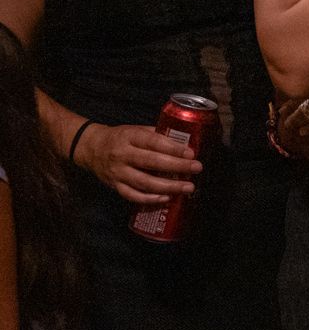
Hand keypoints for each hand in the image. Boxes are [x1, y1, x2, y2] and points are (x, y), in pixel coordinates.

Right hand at [76, 123, 200, 204]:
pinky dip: (150, 199)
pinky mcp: (114, 186)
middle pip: (151, 162)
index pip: (153, 142)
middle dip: (177, 166)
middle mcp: (122, 155)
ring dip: (168, 186)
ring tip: (188, 187)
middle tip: (196, 168)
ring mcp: (117, 173)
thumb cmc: (120, 138)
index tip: (191, 153)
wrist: (91, 148)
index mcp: (129, 137)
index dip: (173, 148)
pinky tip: (167, 199)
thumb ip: (157, 135)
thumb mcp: (136, 130)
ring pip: (144, 182)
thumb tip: (184, 142)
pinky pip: (133, 196)